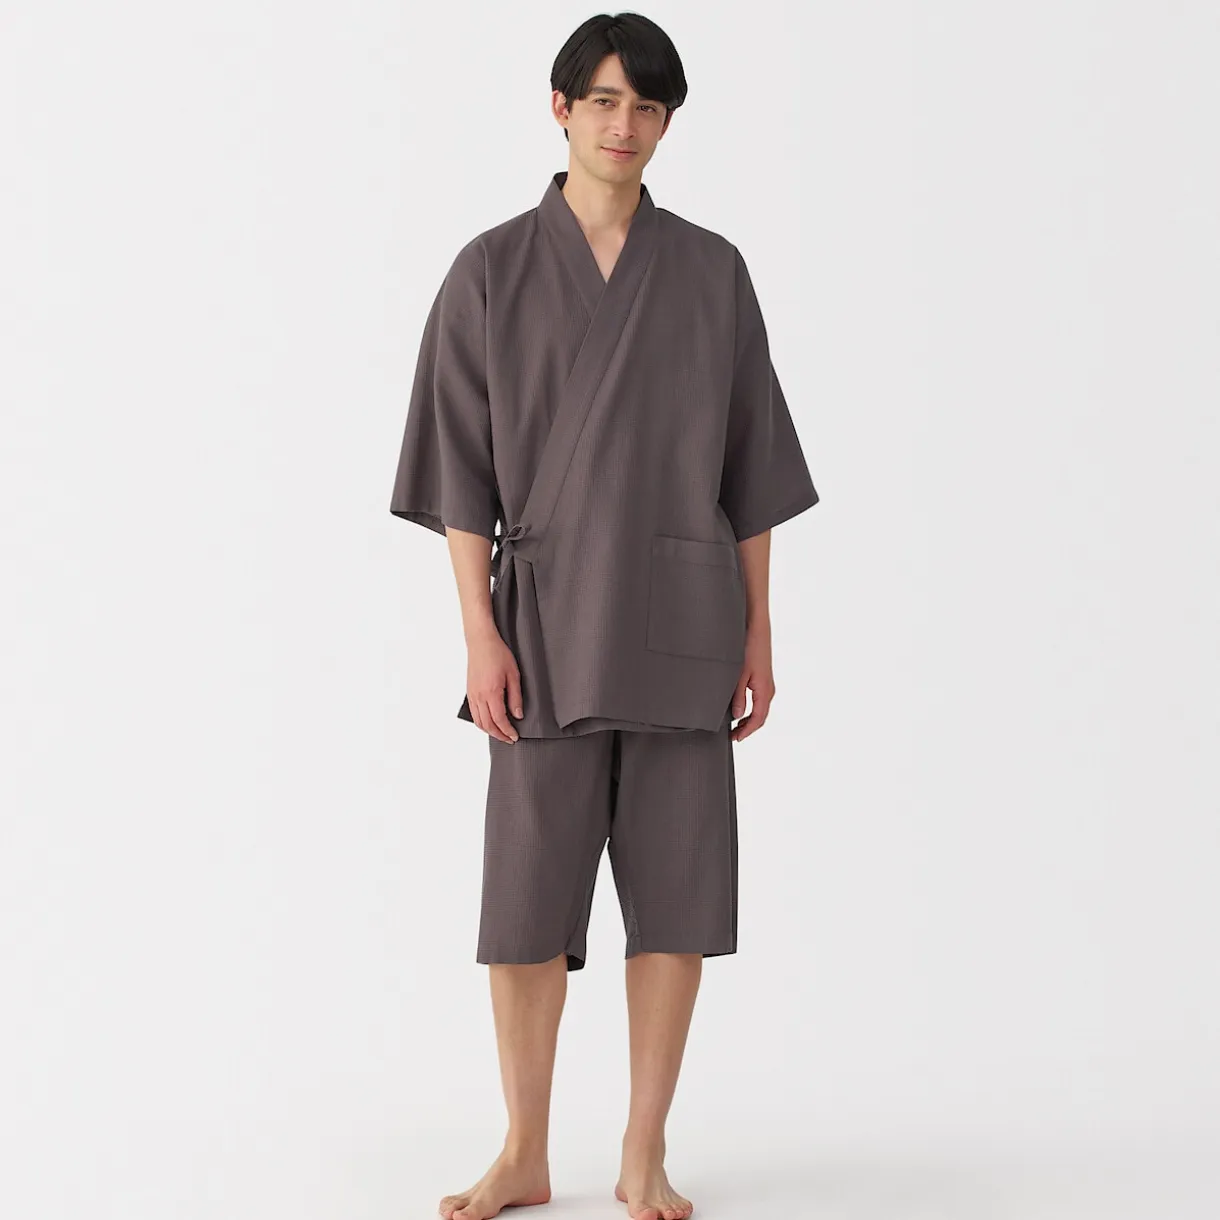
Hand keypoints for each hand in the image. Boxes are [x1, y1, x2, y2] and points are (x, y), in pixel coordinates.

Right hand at [465, 626, 523, 742]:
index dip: (508, 731)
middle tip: (509, 739)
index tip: (515, 736)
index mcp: (491, 693)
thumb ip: (516, 697)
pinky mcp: (469, 692)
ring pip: (479, 721)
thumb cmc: (498, 654)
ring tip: (501, 733)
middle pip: (488, 724)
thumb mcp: (513, 675)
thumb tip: (518, 714)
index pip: (500, 720)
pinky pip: (474, 713)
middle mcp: (479, 696)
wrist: (481, 642)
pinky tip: (489, 722)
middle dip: (499, 735)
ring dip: (489, 731)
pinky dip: (481, 722)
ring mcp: (472, 695)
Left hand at [730, 627, 774, 741]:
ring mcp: (767, 684)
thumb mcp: (740, 675)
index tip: (736, 738)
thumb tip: (737, 716)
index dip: (747, 731)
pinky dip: (752, 709)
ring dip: (750, 719)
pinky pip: (760, 700)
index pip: (758, 719)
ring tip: (736, 726)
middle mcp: (769, 689)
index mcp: (764, 691)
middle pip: (760, 716)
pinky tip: (741, 709)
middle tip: (733, 735)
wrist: (757, 629)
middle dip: (748, 728)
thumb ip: (738, 697)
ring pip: (760, 709)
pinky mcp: (764, 678)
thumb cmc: (750, 648)